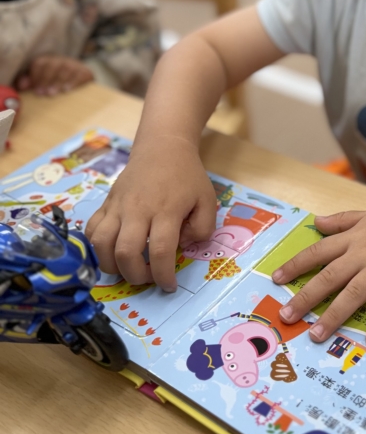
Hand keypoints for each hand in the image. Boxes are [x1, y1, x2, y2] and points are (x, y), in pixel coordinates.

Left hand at [17, 56, 93, 94]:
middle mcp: (61, 60)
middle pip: (53, 65)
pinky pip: (81, 74)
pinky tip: (67, 90)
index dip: (36, 76)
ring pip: (66, 69)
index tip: (35, 89)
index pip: (40, 63)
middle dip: (46, 79)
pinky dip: (74, 82)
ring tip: (53, 93)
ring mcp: (74, 65)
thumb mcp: (40, 82)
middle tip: (43, 93)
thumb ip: (29, 82)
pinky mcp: (86, 72)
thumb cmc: (55, 84)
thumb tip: (21, 86)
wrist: (80, 81)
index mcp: (48, 61)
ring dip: (59, 81)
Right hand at [86, 135, 216, 289]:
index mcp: (166, 210)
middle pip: (125, 252)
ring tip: (126, 268)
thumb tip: (182, 247)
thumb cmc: (187, 176)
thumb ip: (203, 228)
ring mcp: (117, 206)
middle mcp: (137, 210)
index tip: (168, 286)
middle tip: (147, 278)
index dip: (163, 275)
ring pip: (100, 243)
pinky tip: (112, 250)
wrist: (162, 147)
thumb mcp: (208, 200)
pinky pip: (90, 229)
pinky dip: (96, 247)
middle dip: (135, 275)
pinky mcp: (106, 203)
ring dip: (111, 265)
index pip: (160, 251)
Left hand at [272, 204, 365, 346]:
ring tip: (316, 334)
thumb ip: (341, 221)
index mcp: (353, 238)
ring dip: (333, 315)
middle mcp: (363, 254)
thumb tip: (315, 222)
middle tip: (287, 316)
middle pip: (329, 277)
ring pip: (353, 294)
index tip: (276, 279)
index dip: (295, 266)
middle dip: (305, 297)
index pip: (318, 252)